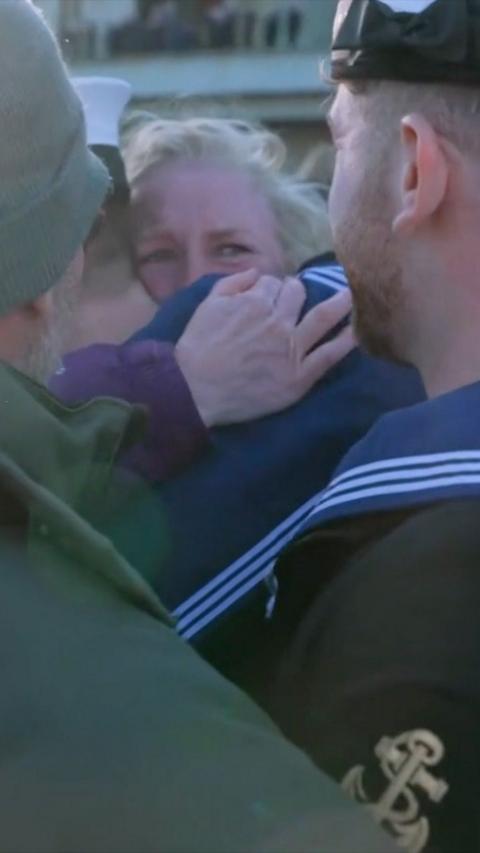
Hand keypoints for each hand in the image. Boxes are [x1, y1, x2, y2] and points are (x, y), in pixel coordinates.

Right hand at [175, 269, 354, 426]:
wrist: (196, 389)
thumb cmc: (197, 348)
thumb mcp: (207, 305)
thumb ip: (232, 283)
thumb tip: (256, 272)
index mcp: (254, 302)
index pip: (271, 284)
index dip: (270, 287)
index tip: (268, 294)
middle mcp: (277, 320)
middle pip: (296, 294)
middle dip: (296, 291)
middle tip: (295, 297)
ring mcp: (291, 348)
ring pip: (321, 316)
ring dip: (339, 302)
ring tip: (350, 295)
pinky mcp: (299, 375)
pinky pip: (329, 355)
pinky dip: (346, 341)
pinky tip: (357, 331)